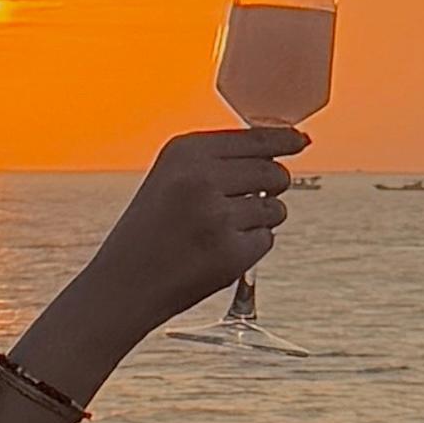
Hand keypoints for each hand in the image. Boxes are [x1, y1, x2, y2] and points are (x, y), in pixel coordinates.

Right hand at [74, 126, 306, 342]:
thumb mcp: (172, 177)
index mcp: (185, 152)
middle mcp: (201, 179)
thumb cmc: (152, 228)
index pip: (254, 138)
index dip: (283, 140)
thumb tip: (287, 142)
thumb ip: (219, 159)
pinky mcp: (231, 253)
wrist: (124, 283)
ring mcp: (217, 217)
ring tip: (221, 230)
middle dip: (272, 186)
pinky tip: (218, 252)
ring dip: (261, 219)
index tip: (299, 140)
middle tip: (242, 202)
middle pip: (274, 172)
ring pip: (276, 208)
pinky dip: (250, 247)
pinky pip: (266, 240)